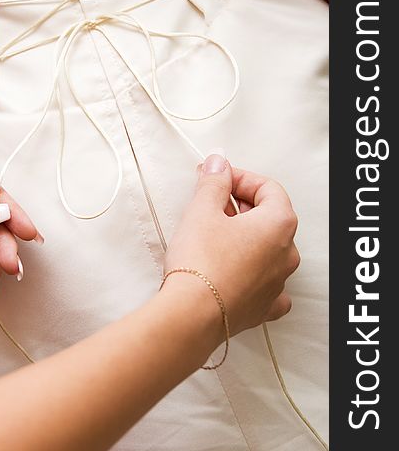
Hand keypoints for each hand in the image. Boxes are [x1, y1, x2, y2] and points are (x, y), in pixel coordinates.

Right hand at [164, 151, 299, 339]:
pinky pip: (267, 283)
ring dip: (245, 235)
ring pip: (269, 248)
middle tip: (211, 203)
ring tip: (214, 234)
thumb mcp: (202, 210)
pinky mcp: (263, 306)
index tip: (217, 179)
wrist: (192, 314)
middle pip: (270, 216)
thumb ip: (214, 181)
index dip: (240, 178)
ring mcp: (278, 283)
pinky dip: (253, 272)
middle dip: (241, 204)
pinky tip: (235, 269)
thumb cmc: (201, 261)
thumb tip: (219, 164)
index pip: (268, 188)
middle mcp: (287, 253)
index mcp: (279, 224)